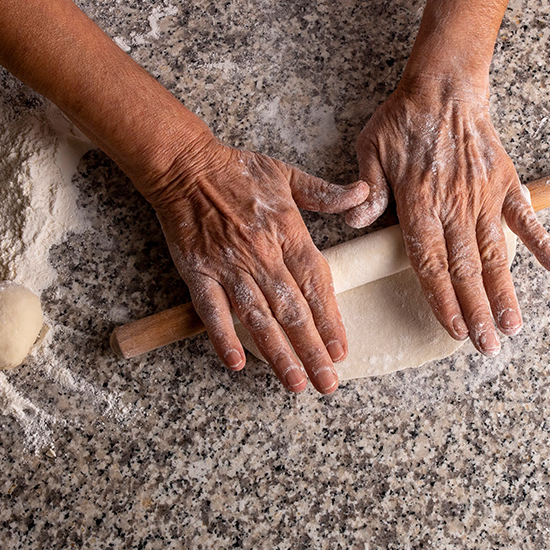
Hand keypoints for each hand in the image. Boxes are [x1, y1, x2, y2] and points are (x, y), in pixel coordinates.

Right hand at [149, 134, 368, 393]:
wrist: (185, 166)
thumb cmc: (238, 171)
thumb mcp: (288, 175)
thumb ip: (326, 193)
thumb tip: (364, 193)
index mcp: (287, 231)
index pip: (315, 283)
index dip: (329, 318)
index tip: (341, 349)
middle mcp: (262, 254)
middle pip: (292, 309)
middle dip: (312, 349)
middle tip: (328, 383)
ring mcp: (229, 266)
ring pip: (258, 317)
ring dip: (277, 353)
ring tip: (295, 383)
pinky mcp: (198, 272)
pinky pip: (212, 310)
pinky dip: (222, 336)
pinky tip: (236, 363)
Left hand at [346, 81, 549, 354]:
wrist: (443, 86)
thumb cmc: (402, 121)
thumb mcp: (370, 150)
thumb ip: (366, 191)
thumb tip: (356, 224)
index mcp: (418, 204)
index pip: (430, 263)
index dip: (443, 300)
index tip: (455, 330)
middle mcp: (454, 207)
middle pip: (465, 269)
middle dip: (476, 312)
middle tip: (488, 347)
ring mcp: (483, 197)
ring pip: (494, 253)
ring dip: (505, 292)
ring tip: (514, 326)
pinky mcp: (504, 183)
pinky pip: (526, 216)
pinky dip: (541, 241)